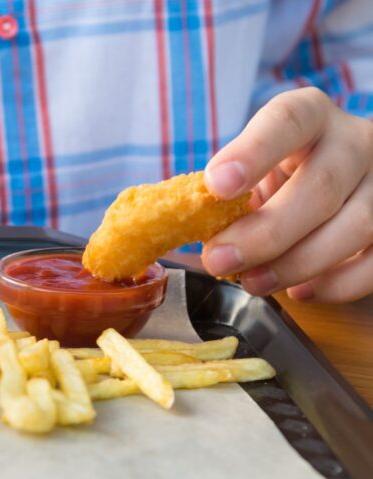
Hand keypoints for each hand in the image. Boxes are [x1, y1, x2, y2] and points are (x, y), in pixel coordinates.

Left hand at [202, 87, 372, 302]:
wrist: (330, 184)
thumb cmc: (280, 177)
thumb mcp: (252, 171)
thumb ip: (229, 193)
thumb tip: (193, 231)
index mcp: (310, 116)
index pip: (288, 120)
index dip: (253, 152)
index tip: (216, 186)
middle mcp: (355, 141)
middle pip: (324, 184)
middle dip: (267, 231)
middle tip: (221, 259)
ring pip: (357, 224)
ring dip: (299, 262)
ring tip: (254, 282)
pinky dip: (338, 283)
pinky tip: (301, 291)